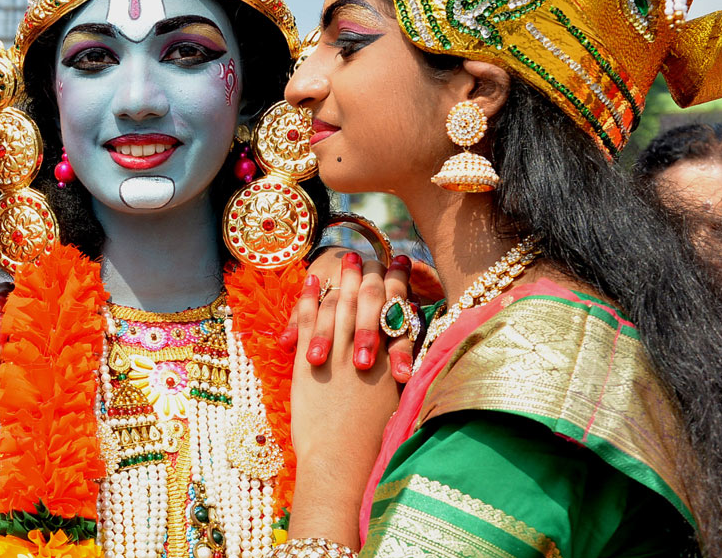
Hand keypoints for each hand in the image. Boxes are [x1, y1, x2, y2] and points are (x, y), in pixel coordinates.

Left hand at [286, 254, 405, 544]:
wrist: (340, 465)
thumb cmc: (372, 444)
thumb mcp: (398, 403)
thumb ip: (403, 371)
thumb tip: (412, 350)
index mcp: (393, 362)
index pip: (399, 310)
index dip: (400, 283)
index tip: (403, 262)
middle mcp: (367, 352)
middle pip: (368, 301)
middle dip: (367, 275)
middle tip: (366, 255)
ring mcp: (336, 354)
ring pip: (340, 305)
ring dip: (342, 279)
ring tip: (343, 258)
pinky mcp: (309, 360)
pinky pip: (309, 319)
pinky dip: (310, 297)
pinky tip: (311, 279)